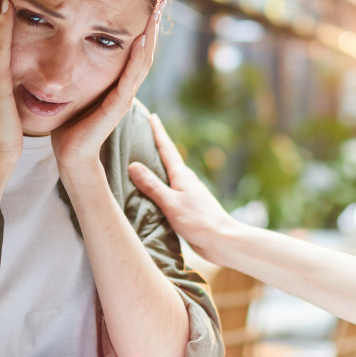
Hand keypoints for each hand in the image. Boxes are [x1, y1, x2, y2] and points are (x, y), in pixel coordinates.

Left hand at [51, 8, 159, 173]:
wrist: (71, 155)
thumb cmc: (70, 124)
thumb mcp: (75, 89)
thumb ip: (77, 70)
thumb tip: (65, 45)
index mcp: (117, 83)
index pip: (135, 49)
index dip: (142, 26)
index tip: (146, 1)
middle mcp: (125, 87)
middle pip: (145, 50)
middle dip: (152, 25)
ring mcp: (124, 97)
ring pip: (143, 60)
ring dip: (150, 35)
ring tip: (156, 12)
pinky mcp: (117, 106)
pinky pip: (130, 77)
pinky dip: (138, 57)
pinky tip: (141, 39)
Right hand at [127, 113, 241, 264]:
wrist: (222, 241)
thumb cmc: (198, 221)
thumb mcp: (171, 203)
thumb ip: (152, 186)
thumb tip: (133, 165)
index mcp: (182, 176)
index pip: (167, 149)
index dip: (158, 132)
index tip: (152, 115)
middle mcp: (186, 181)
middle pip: (169, 158)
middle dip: (157, 145)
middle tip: (145, 132)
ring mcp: (188, 194)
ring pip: (169, 175)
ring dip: (158, 166)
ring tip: (145, 160)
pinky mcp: (188, 207)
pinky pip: (169, 190)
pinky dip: (160, 184)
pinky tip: (154, 191)